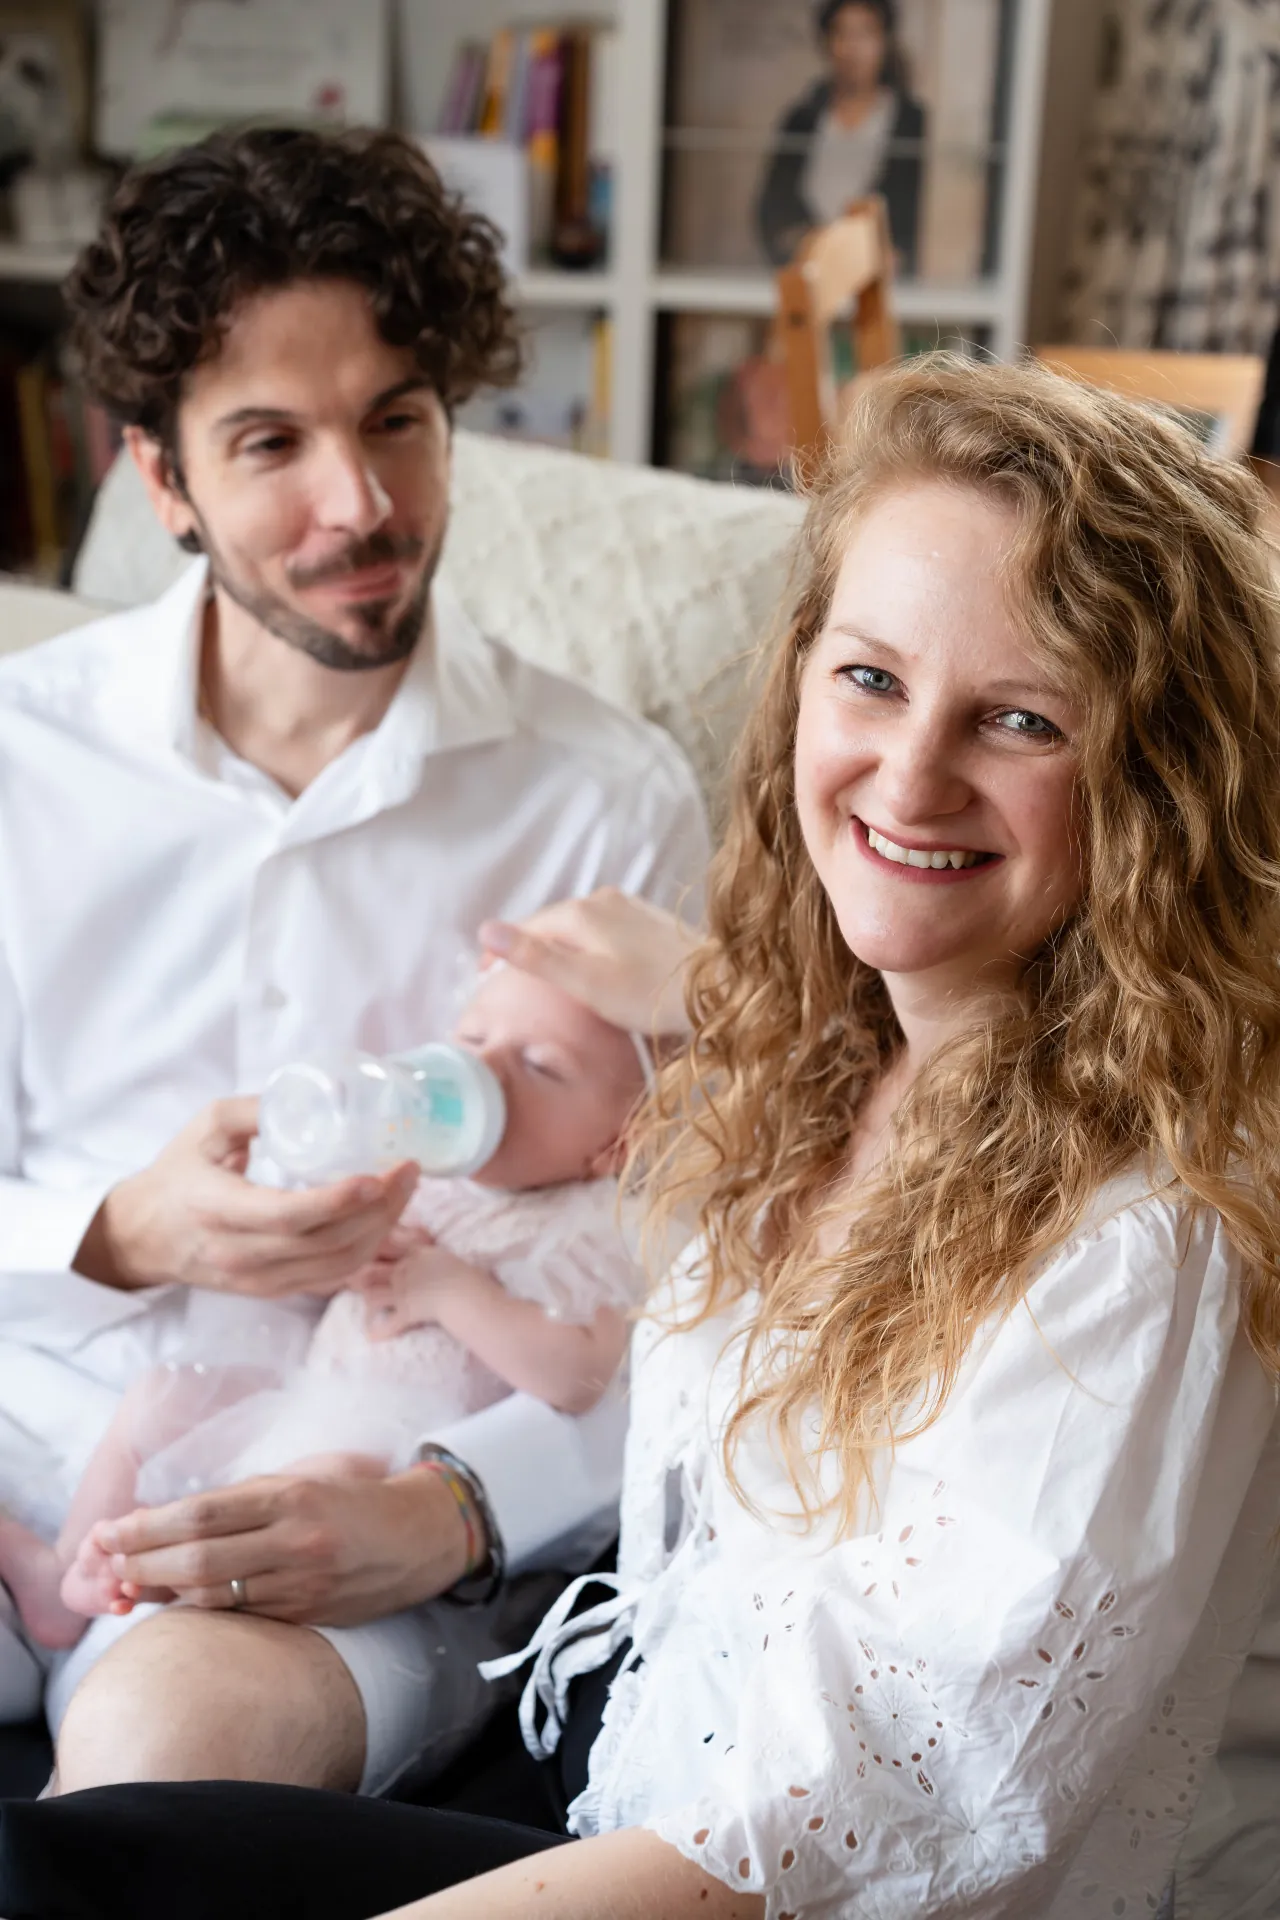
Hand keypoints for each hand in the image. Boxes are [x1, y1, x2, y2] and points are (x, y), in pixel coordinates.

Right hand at [74, 1096, 419, 1297]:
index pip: (288, 1215)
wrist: (143, 1237)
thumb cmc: (177, 1175)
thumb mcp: (204, 1129)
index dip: (339, 1199)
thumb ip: (255, 1110)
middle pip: (326, 1242)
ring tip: (404, 1191)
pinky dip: (365, 1251)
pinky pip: (329, 1278)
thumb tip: (312, 1095)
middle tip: (409, 1171)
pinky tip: (383, 1220)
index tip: (379, 1175)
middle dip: (380, 1208)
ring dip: (381, 1230)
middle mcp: (239, 1253)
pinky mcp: (270, 1291)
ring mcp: (257, 1280)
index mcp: (218, 1209)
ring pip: (336, 1265)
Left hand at [93, 1464, 471, 1626]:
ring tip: (130, 1587)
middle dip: (143, 1563)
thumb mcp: (304, 1481)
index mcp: (291, 1495)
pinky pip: (243, 1615)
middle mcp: (295, 1539)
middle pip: (199, 1557)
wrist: (421, 1535)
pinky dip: (204, 1610)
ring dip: (164, 1593)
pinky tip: (178, 1604)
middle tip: (107, 1565)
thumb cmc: (355, 1499)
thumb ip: (245, 1500)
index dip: (148, 1526)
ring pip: (215, 1594)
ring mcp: (302, 1581)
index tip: (111, 1531)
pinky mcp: (310, 1613)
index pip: (202, 1512)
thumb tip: (174, 1520)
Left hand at [354, 1228, 481, 1341]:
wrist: (466, 1291)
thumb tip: (430, 1253)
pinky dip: (378, 1331)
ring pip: (373, 1295)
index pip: (387, 1247)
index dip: (371, 1250)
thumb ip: (433, 1255)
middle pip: (372, 1271)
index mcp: (416, 1253)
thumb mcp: (447, 1257)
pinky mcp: (406, 1311)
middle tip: (348, 1282)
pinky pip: (387, 1324)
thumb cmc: (466, 1274)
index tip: (360, 1253)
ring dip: (367, 1304)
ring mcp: (403, 1291)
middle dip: (358, 1277)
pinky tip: (372, 1336)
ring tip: (364, 1311)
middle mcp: (404, 1270)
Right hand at [479, 887, 697, 1037]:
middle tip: (511, 979)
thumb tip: (486, 928)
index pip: (527, 926)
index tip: (485, 977)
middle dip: (529, 946)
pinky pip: (601, 928)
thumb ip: (536, 957)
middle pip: (552, 923)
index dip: (503, 951)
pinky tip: (589, 963)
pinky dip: (584, 944)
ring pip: (577, 925)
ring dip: (558, 945)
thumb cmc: (648, 993)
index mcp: (580, 913)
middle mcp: (601, 899)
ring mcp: (628, 906)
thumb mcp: (584, 982)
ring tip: (547, 973)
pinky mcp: (648, 918)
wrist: (718, 986)